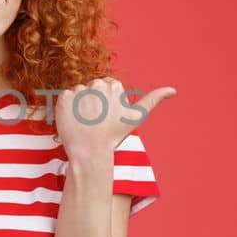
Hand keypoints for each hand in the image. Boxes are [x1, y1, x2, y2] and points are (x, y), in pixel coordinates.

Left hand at [53, 77, 175, 159]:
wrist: (90, 152)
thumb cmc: (115, 135)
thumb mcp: (137, 117)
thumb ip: (153, 100)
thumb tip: (173, 89)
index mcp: (114, 86)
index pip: (106, 86)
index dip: (106, 102)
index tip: (106, 116)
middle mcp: (96, 85)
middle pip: (92, 88)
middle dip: (93, 101)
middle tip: (95, 120)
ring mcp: (79, 91)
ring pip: (78, 93)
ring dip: (79, 105)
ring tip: (85, 121)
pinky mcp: (63, 99)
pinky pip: (64, 98)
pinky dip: (67, 108)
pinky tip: (73, 120)